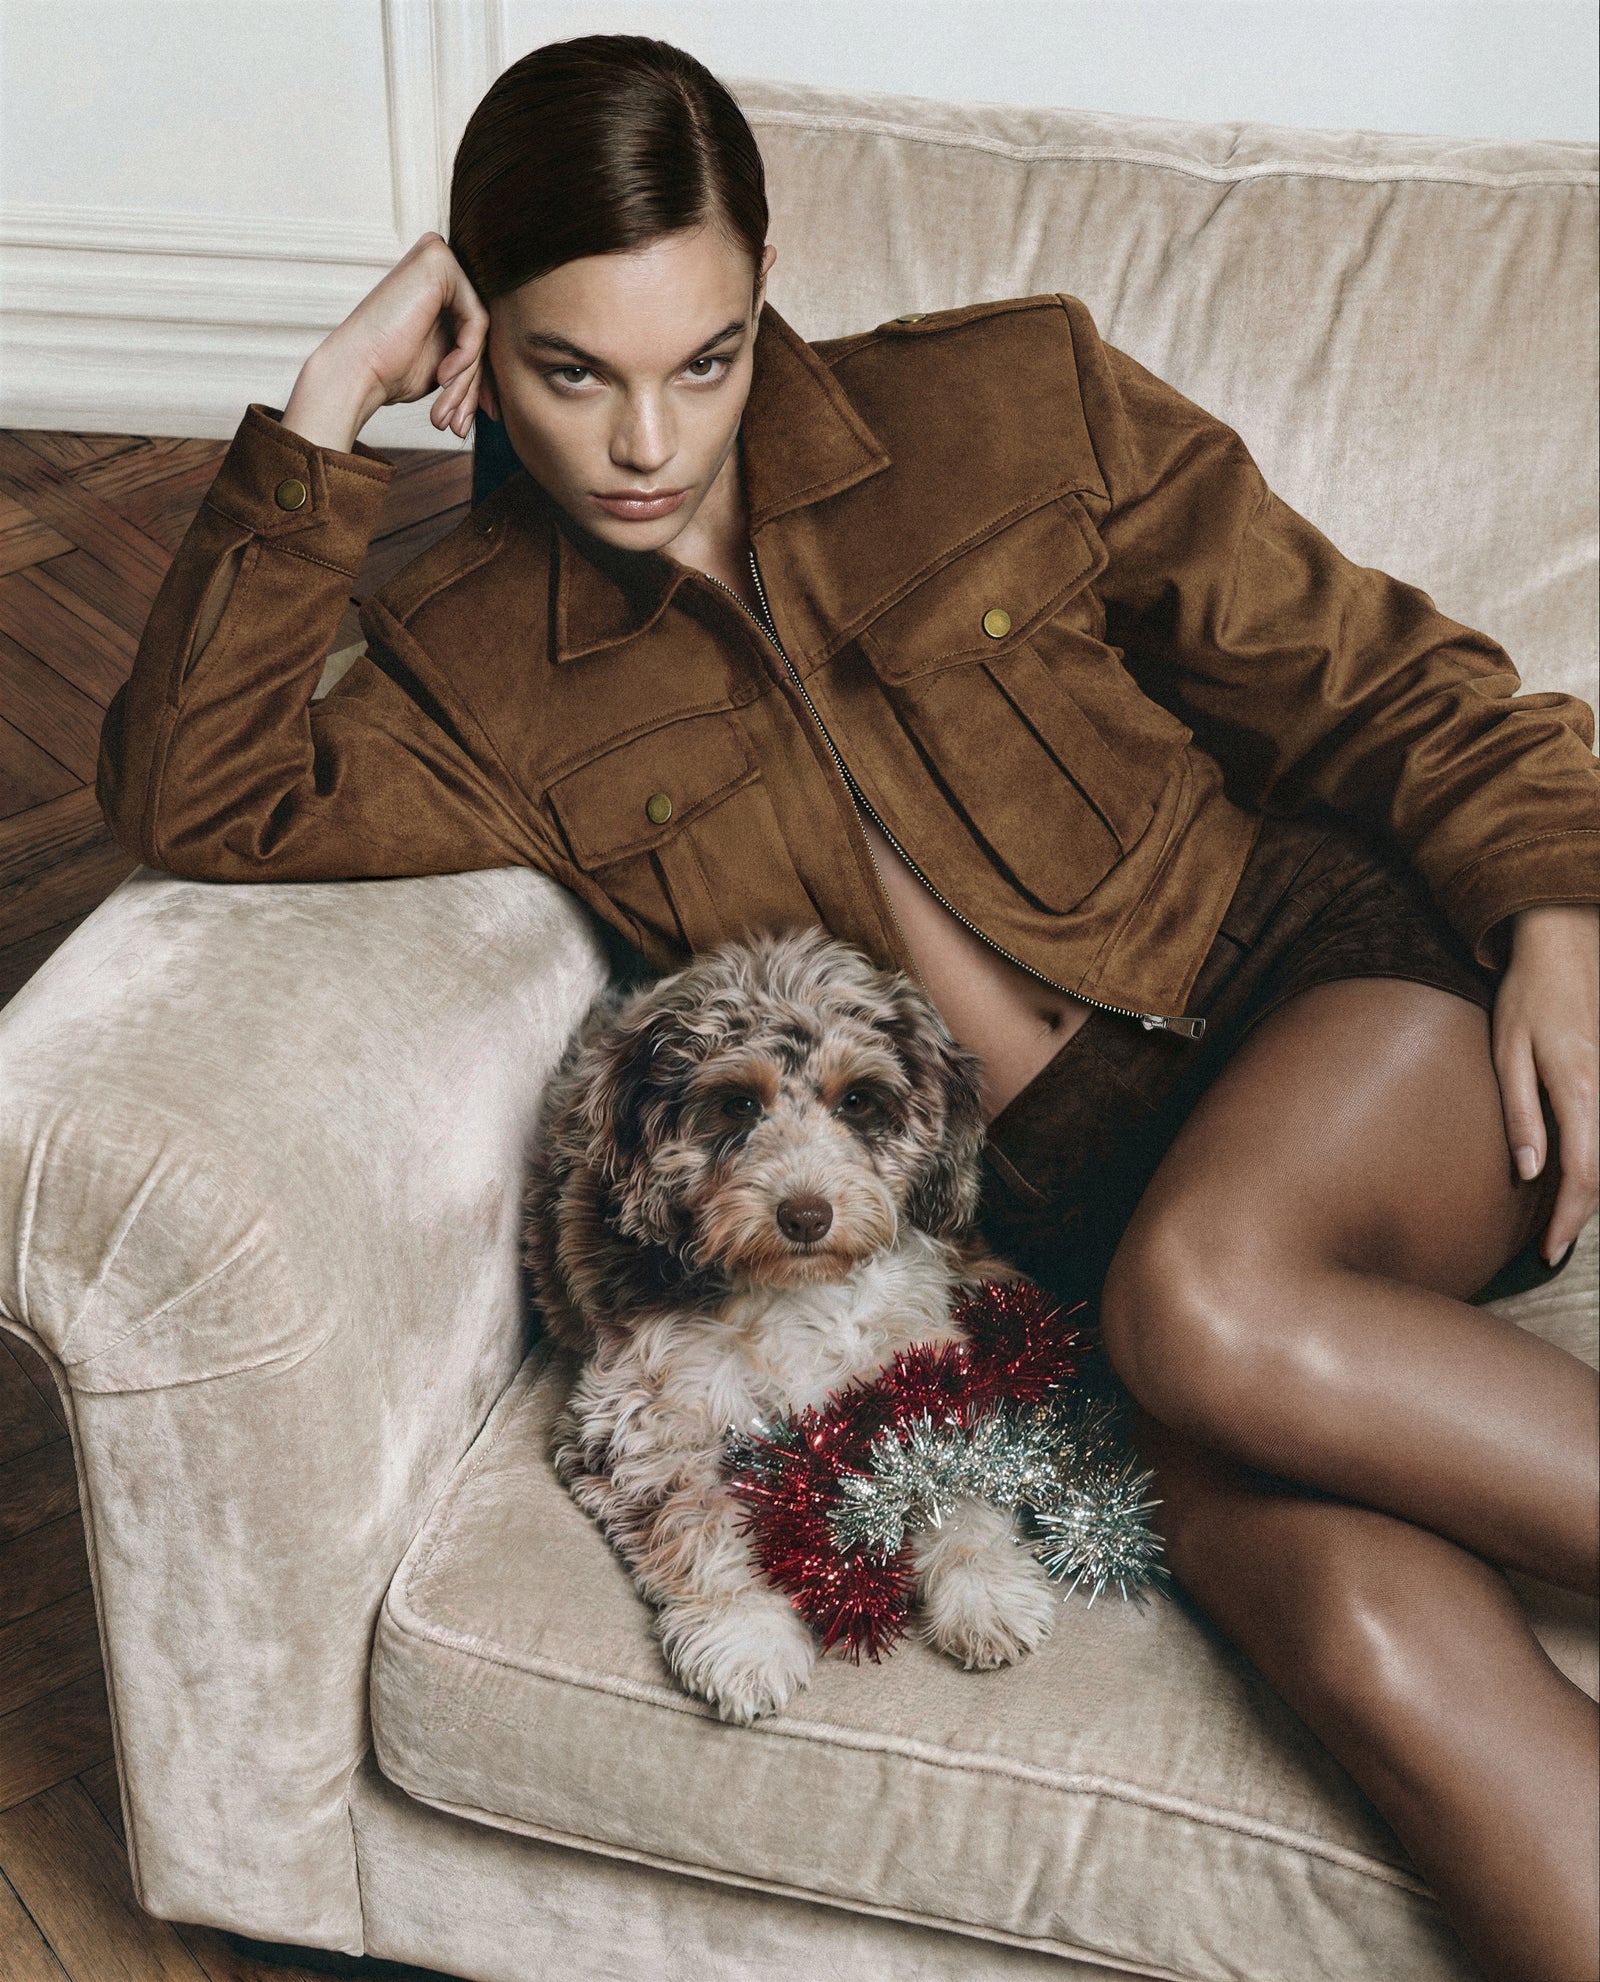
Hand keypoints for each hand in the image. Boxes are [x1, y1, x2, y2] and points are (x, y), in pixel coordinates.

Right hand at [281, 232, 490, 450]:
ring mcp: (439, 256)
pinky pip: (477, 319)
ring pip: (480, 329)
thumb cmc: (391, 371)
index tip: (482, 416)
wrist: (356, 372)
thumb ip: (473, 360)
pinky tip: (442, 375)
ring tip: (447, 411)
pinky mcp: (439, 261)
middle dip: (473, 385)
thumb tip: (501, 391)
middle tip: (460, 425)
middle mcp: (439, 263)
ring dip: (467, 379)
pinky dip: (466, 355)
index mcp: (438, 283)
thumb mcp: (445, 367)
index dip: (481, 379)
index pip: (478, 330)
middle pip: (481, 330)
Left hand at [1493, 903, 1598, 1263]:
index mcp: (1581, 1090)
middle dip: (1580, 1215)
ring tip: (1562, 1218)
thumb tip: (1527, 1173)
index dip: (1569, 1220)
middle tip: (1551, 1245)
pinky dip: (1597, 1158)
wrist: (1566, 943)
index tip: (1549, 1250)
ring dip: (1591, 1190)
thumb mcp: (1508, 1051)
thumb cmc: (1529, 994)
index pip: (1583, 1176)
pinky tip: (1577, 1173)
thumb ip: (1521, 1113)